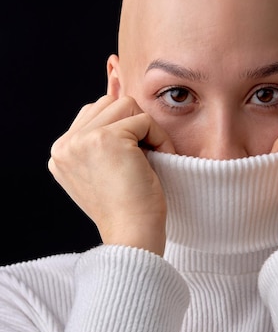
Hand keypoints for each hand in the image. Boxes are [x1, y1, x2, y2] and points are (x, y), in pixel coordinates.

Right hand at [48, 95, 174, 254]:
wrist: (132, 235)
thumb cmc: (126, 210)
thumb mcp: (101, 173)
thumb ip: (98, 143)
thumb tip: (119, 96)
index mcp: (60, 153)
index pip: (93, 114)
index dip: (122, 129)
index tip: (134, 159)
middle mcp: (65, 145)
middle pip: (107, 103)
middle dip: (133, 124)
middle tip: (147, 155)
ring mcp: (83, 140)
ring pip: (125, 105)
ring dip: (146, 128)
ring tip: (154, 155)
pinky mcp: (107, 139)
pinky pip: (144, 120)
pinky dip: (160, 137)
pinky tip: (163, 158)